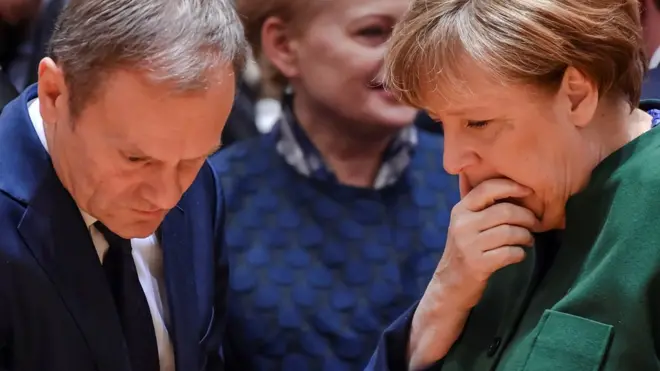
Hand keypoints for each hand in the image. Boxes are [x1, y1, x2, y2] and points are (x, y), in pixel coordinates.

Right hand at [432, 178, 538, 309]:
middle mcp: (462, 224)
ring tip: (528, 240)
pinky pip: (510, 253)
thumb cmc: (466, 249)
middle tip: (535, 224)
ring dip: (526, 236)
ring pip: (510, 232)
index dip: (512, 186)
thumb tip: (517, 189)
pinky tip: (519, 254)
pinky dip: (520, 253)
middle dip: (527, 217)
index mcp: (460, 210)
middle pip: (505, 211)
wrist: (450, 283)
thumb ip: (483, 207)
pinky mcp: (477, 264)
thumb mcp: (466, 224)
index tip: (529, 191)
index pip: (487, 188)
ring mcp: (468, 245)